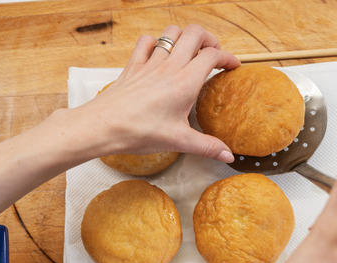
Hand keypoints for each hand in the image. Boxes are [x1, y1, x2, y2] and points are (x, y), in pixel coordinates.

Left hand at [74, 24, 239, 161]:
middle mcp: (169, 67)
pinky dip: (156, 42)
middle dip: (209, 39)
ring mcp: (150, 63)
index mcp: (185, 82)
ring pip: (172, 32)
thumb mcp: (179, 141)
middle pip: (195, 34)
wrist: (103, 126)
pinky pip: (146, 42)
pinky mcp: (133, 66)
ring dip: (184, 36)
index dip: (228, 58)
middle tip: (212, 54)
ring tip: (190, 51)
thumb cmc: (138, 132)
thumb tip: (228, 155)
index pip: (213, 56)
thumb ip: (207, 146)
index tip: (233, 67)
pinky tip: (159, 54)